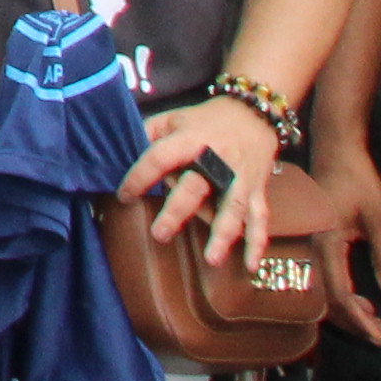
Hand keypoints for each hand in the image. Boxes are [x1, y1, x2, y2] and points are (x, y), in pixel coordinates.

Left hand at [126, 101, 276, 264]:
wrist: (253, 114)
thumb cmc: (204, 120)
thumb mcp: (172, 118)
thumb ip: (148, 135)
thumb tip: (121, 157)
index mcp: (192, 139)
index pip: (161, 157)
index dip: (140, 175)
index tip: (124, 195)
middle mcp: (218, 159)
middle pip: (197, 186)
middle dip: (179, 211)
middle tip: (160, 234)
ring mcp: (241, 177)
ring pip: (234, 207)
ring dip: (224, 234)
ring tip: (212, 259)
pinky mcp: (257, 190)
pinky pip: (260, 219)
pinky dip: (257, 243)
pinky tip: (250, 265)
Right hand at [315, 140, 380, 344]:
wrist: (335, 150)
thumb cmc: (359, 181)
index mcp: (326, 244)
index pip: (340, 295)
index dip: (360, 320)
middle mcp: (310, 249)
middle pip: (326, 300)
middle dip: (354, 321)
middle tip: (380, 335)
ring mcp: (307, 246)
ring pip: (320, 292)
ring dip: (346, 310)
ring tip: (372, 318)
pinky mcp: (310, 242)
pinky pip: (319, 278)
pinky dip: (337, 295)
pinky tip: (357, 299)